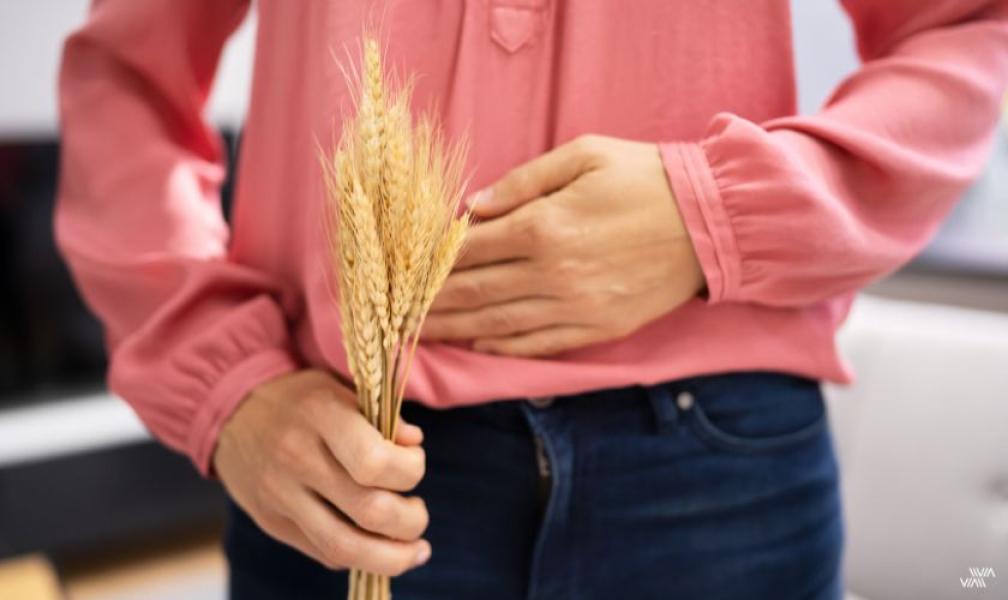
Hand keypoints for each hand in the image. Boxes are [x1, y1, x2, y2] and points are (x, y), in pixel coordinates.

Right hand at [213, 369, 430, 574]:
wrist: (230, 411)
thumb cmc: (300, 399)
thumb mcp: (340, 389)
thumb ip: (381, 416)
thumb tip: (414, 444)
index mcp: (320, 416)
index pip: (374, 462)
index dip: (410, 471)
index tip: (414, 464)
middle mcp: (297, 458)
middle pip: (368, 510)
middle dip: (410, 520)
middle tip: (419, 512)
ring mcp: (279, 496)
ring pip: (344, 546)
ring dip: (392, 557)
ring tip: (415, 550)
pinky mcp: (271, 522)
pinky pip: (323, 552)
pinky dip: (360, 556)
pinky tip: (379, 548)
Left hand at [422, 134, 703, 355]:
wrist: (712, 222)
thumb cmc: (645, 178)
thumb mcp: (583, 155)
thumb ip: (522, 181)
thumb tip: (473, 208)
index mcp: (544, 226)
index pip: (469, 249)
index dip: (429, 261)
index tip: (399, 267)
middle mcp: (553, 274)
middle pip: (473, 292)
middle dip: (428, 302)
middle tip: (390, 310)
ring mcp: (575, 308)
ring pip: (497, 325)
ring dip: (453, 331)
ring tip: (416, 335)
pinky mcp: (597, 330)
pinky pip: (538, 346)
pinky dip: (501, 348)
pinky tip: (476, 346)